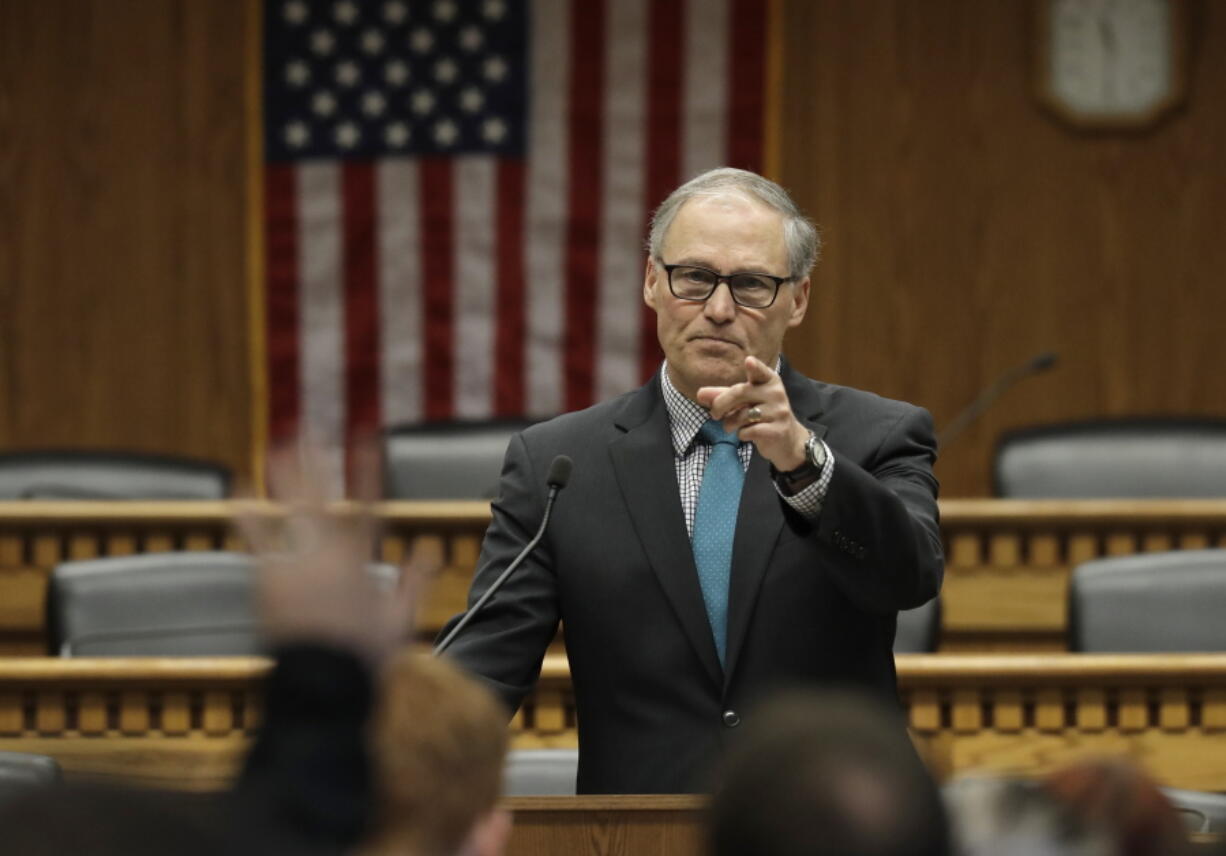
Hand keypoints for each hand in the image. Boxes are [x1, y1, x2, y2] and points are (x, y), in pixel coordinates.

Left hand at [235, 437, 440, 666]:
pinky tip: (237, 492)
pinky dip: (246, 513)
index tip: (366, 438)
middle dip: (315, 461)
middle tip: (308, 430)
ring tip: (273, 446)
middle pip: (321, 497)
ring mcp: (295, 564)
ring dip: (281, 476)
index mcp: (360, 561)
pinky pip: (255, 538)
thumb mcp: (399, 620)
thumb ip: (413, 580)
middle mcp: (327, 554)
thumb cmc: (363, 655)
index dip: (368, 469)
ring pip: (288, 509)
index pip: (369, 504)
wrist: (322, 682)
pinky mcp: (268, 580)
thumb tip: (428, 549)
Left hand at [696, 355, 809, 470]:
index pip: (760, 372)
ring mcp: (778, 412)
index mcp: (769, 381)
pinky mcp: (777, 430)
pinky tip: (747, 434)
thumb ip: (723, 396)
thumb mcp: (745, 402)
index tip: (749, 361)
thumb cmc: (762, 415)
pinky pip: (750, 431)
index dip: (755, 367)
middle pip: (740, 393)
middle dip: (721, 404)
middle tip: (714, 414)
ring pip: (743, 415)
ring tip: (731, 426)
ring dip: (730, 423)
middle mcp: (776, 393)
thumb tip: (700, 394)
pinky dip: (742, 434)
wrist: (787, 440)